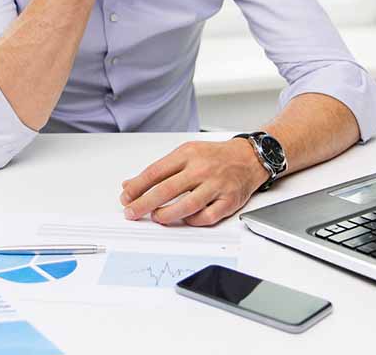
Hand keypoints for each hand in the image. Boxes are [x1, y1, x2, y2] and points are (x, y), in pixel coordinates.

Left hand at [119, 139, 268, 226]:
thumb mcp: (185, 154)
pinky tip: (183, 219)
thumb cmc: (214, 156)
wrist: (249, 158)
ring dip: (166, 214)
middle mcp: (201, 169)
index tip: (126, 197)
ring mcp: (216, 185)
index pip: (155, 172)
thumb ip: (159, 170)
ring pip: (186, 205)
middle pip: (166, 189)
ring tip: (156, 217)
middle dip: (144, 203)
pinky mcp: (229, 201)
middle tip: (132, 212)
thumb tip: (131, 185)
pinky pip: (207, 217)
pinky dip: (192, 221)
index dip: (137, 187)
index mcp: (188, 154)